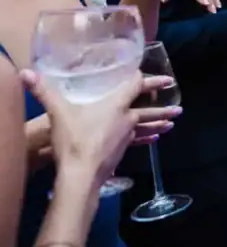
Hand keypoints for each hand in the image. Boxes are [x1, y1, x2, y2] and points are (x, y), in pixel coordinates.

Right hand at [21, 70, 179, 189]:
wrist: (80, 173)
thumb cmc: (73, 139)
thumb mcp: (58, 112)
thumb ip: (44, 92)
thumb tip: (26, 73)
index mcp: (115, 104)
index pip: (136, 86)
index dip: (149, 81)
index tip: (165, 79)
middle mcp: (126, 118)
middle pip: (148, 109)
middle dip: (163, 107)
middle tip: (179, 107)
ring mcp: (126, 136)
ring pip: (146, 126)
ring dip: (160, 123)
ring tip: (173, 123)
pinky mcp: (122, 150)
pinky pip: (138, 142)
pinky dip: (147, 139)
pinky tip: (155, 140)